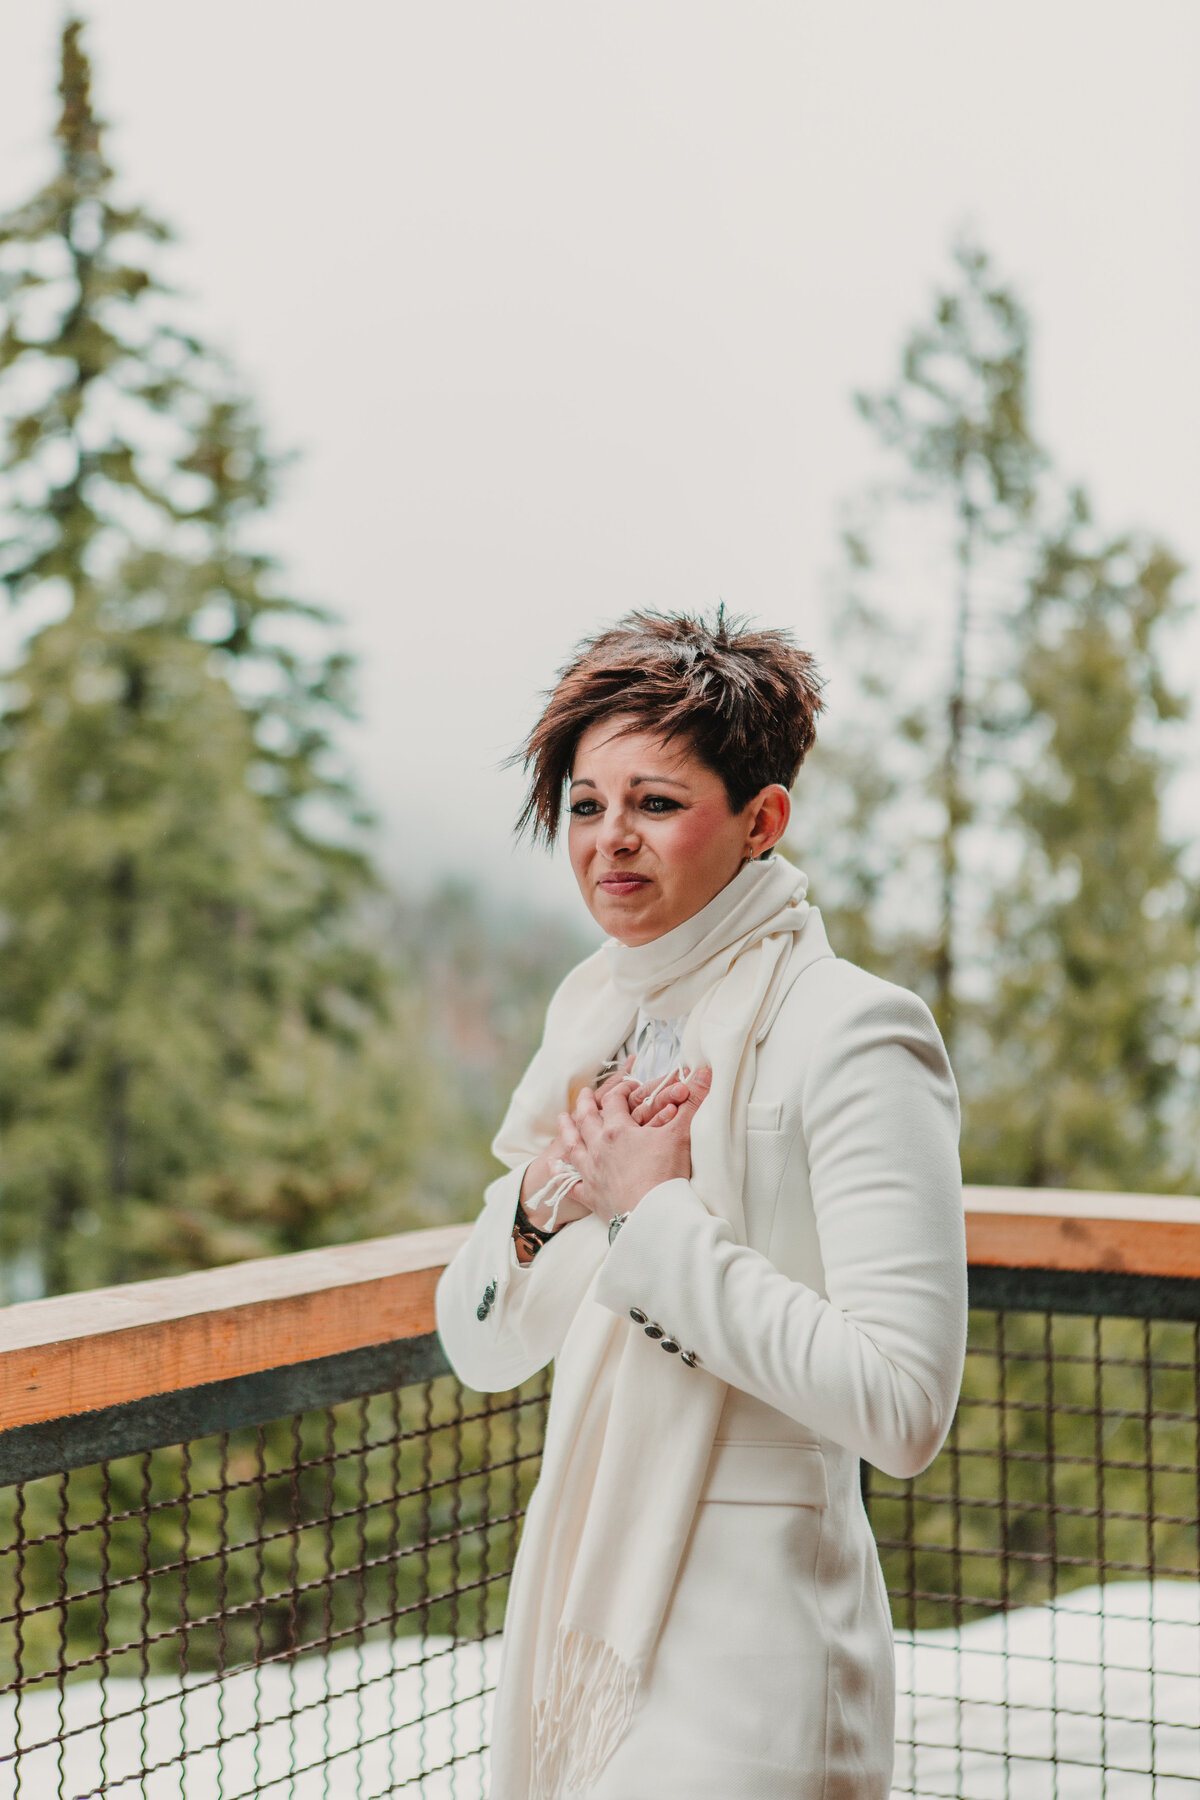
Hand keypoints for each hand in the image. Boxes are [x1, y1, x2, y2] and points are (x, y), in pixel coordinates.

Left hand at [557, 1068, 712, 1224]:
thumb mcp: (681, 1134)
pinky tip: (555, 1168)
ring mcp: (591, 1172)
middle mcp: (598, 1148)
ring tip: (562, 1118)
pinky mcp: (591, 1196)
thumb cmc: (666, 1175)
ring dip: (567, 1130)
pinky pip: (571, 1183)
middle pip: (586, 1119)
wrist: (653, 1216)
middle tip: (582, 1094)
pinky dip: (562, 1174)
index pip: (613, 1101)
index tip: (629, 1087)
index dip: (621, 1090)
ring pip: (573, 1146)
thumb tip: (706, 1073)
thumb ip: (693, 1102)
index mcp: (618, 1130)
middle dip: (585, 1103)